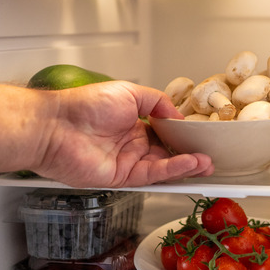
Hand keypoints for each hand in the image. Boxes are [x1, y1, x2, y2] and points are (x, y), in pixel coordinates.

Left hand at [34, 80, 213, 186]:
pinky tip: (189, 164)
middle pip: (167, 152)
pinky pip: (153, 175)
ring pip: (164, 166)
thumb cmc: (85, 106)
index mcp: (132, 123)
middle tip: (211, 155)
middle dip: (190, 154)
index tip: (201, 136)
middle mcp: (131, 144)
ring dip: (187, 165)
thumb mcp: (129, 92)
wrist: (58, 127)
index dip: (182, 135)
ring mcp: (127, 162)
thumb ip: (157, 102)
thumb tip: (177, 115)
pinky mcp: (122, 178)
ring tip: (207, 163)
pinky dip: (173, 170)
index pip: (164, 132)